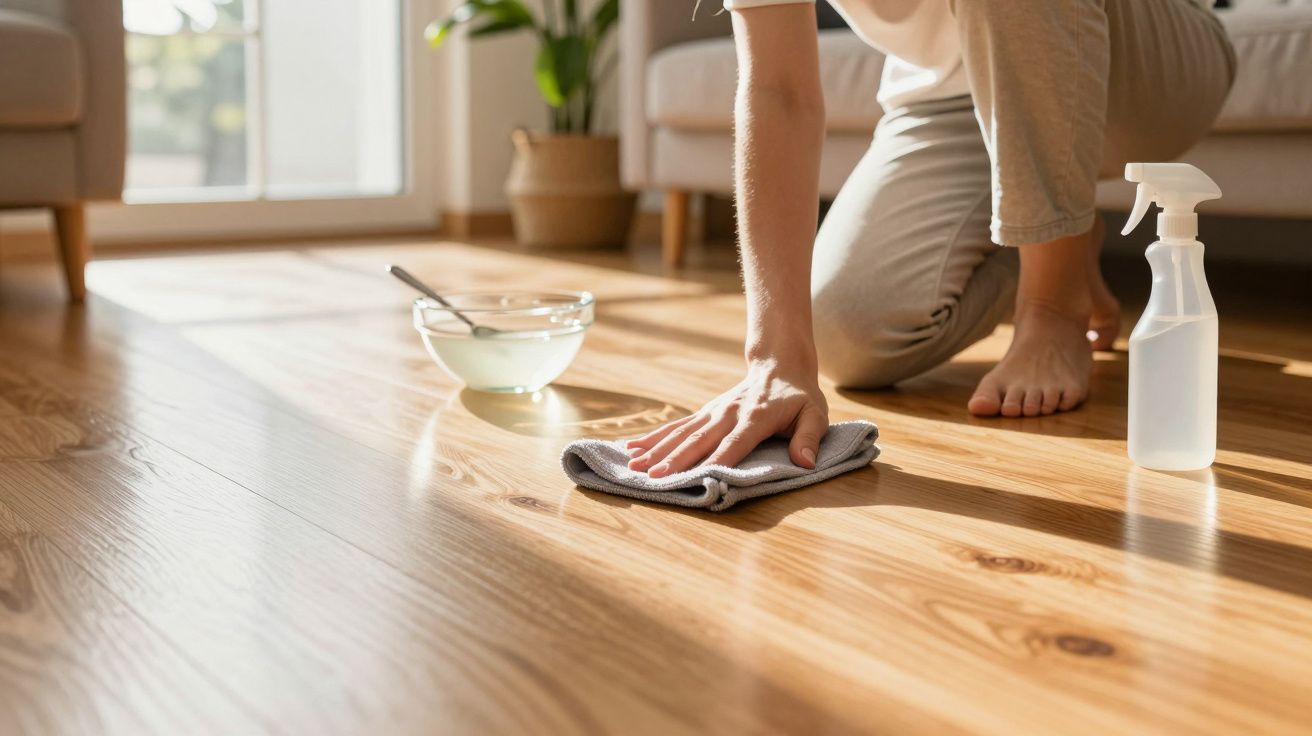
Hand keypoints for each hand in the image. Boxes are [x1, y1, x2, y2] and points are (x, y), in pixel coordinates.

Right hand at [625, 360, 829, 477]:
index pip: (736, 441)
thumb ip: (809, 438)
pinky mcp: (704, 413)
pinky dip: (653, 437)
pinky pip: (676, 426)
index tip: (700, 476)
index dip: (719, 459)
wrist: (779, 366)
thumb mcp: (815, 414)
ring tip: (634, 465)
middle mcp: (728, 413)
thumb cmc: (799, 398)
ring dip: (657, 450)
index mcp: (756, 416)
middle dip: (676, 459)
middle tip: (654, 476)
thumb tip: (806, 462)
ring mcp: (713, 412)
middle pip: (699, 439)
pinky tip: (631, 448)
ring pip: (681, 433)